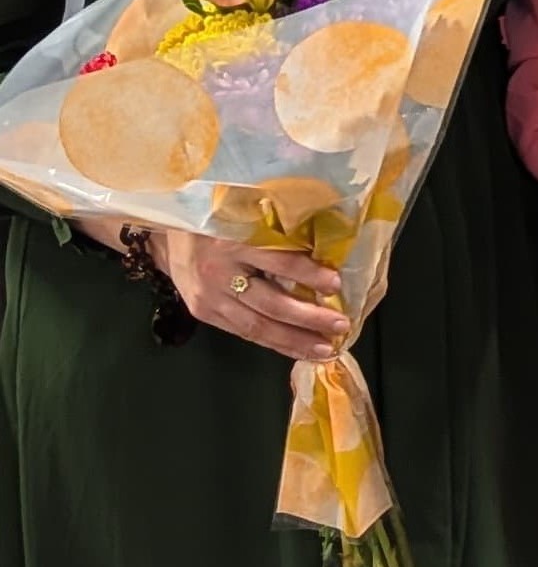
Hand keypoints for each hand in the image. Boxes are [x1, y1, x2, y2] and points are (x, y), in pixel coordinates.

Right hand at [153, 228, 349, 360]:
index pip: (277, 261)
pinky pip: (243, 333)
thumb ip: (276, 235)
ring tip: (324, 348)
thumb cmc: (217, 221)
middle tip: (340, 324)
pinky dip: (273, 343)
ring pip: (257, 326)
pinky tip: (296, 349)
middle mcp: (220, 272)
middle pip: (270, 303)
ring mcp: (210, 297)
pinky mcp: (204, 312)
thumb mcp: (244, 217)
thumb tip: (325, 253)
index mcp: (233, 241)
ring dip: (294, 340)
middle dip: (309, 318)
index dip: (308, 274)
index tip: (336, 283)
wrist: (167, 234)